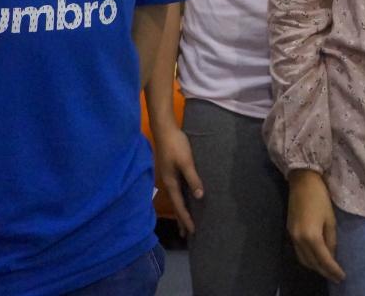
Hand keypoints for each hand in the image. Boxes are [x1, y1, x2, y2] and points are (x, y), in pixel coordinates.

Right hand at [150, 120, 202, 234]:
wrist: (165, 129)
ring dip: (181, 211)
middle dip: (181, 220)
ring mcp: (169, 177)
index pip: (180, 206)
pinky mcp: (171, 171)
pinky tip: (185, 198)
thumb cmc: (176, 145)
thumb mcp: (186, 162)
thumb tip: (199, 197)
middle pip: (176, 206)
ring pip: (176, 199)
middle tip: (187, 235)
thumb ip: (193, 179)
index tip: (192, 232)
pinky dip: (181, 199)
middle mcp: (168, 183)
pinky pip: (177, 190)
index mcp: (171, 183)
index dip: (186, 219)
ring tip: (185, 221)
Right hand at [287, 169, 344, 281]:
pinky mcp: (289, 232)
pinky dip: (308, 259)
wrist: (302, 181)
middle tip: (336, 277)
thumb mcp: (330, 219)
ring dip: (315, 267)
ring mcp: (292, 236)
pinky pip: (298, 252)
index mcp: (311, 236)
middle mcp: (299, 240)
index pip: (324, 260)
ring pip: (303, 260)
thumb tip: (331, 254)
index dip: (333, 270)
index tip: (342, 277)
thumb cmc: (320, 197)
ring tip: (327, 270)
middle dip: (324, 271)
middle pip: (312, 263)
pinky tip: (316, 258)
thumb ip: (331, 239)